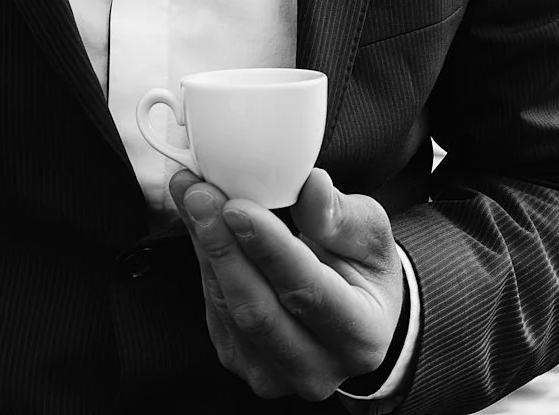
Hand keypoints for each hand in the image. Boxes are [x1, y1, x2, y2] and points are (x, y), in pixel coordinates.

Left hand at [170, 167, 404, 401]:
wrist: (349, 310)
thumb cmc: (361, 267)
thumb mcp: (369, 235)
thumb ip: (341, 215)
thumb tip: (313, 184)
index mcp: (360, 337)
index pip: (308, 292)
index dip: (269, 249)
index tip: (237, 206)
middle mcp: (317, 370)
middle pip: (258, 310)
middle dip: (223, 246)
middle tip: (199, 192)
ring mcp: (274, 374)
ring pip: (228, 308)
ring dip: (205, 246)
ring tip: (190, 193)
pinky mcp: (240, 359)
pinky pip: (214, 308)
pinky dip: (204, 258)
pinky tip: (199, 219)